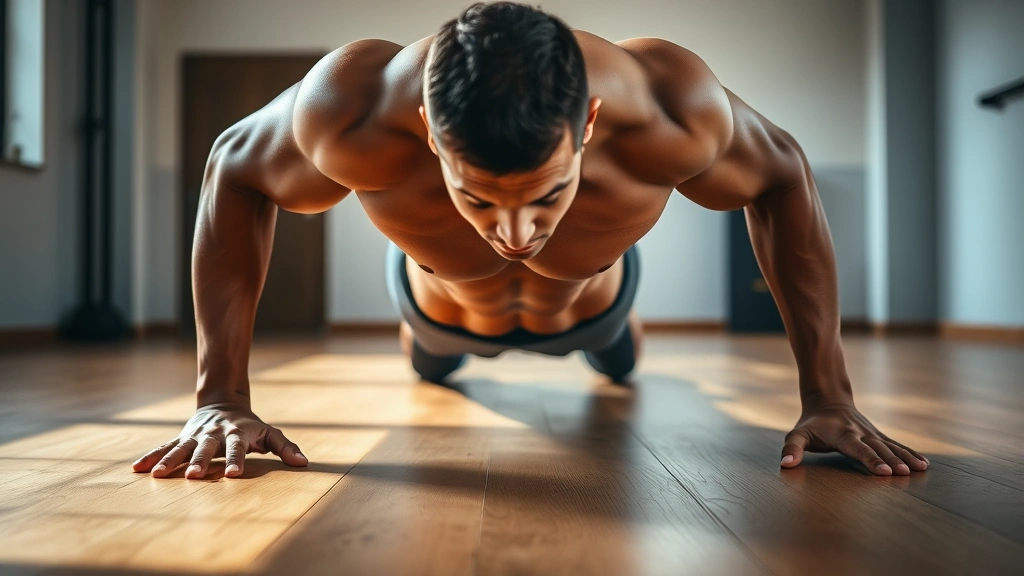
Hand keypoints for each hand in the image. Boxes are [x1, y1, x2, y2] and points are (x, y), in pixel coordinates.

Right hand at [132, 403, 306, 478]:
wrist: (223, 403)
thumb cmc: (250, 426)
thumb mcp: (269, 434)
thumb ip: (285, 447)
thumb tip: (303, 463)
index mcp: (236, 433)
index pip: (237, 448)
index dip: (236, 460)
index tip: (234, 474)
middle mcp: (214, 434)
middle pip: (207, 448)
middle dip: (201, 462)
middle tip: (195, 477)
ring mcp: (195, 435)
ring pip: (181, 447)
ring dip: (170, 460)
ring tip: (158, 475)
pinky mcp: (182, 437)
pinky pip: (164, 447)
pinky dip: (151, 456)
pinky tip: (137, 469)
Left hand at [781, 403, 928, 475]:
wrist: (828, 400)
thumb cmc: (812, 423)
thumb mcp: (798, 434)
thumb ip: (792, 448)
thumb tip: (785, 465)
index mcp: (842, 434)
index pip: (858, 449)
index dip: (870, 459)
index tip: (883, 471)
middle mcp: (861, 433)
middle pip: (878, 448)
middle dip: (892, 461)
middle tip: (905, 473)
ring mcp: (872, 433)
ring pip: (891, 446)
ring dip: (906, 457)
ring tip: (921, 469)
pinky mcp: (879, 435)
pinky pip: (896, 444)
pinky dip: (910, 453)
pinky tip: (924, 464)